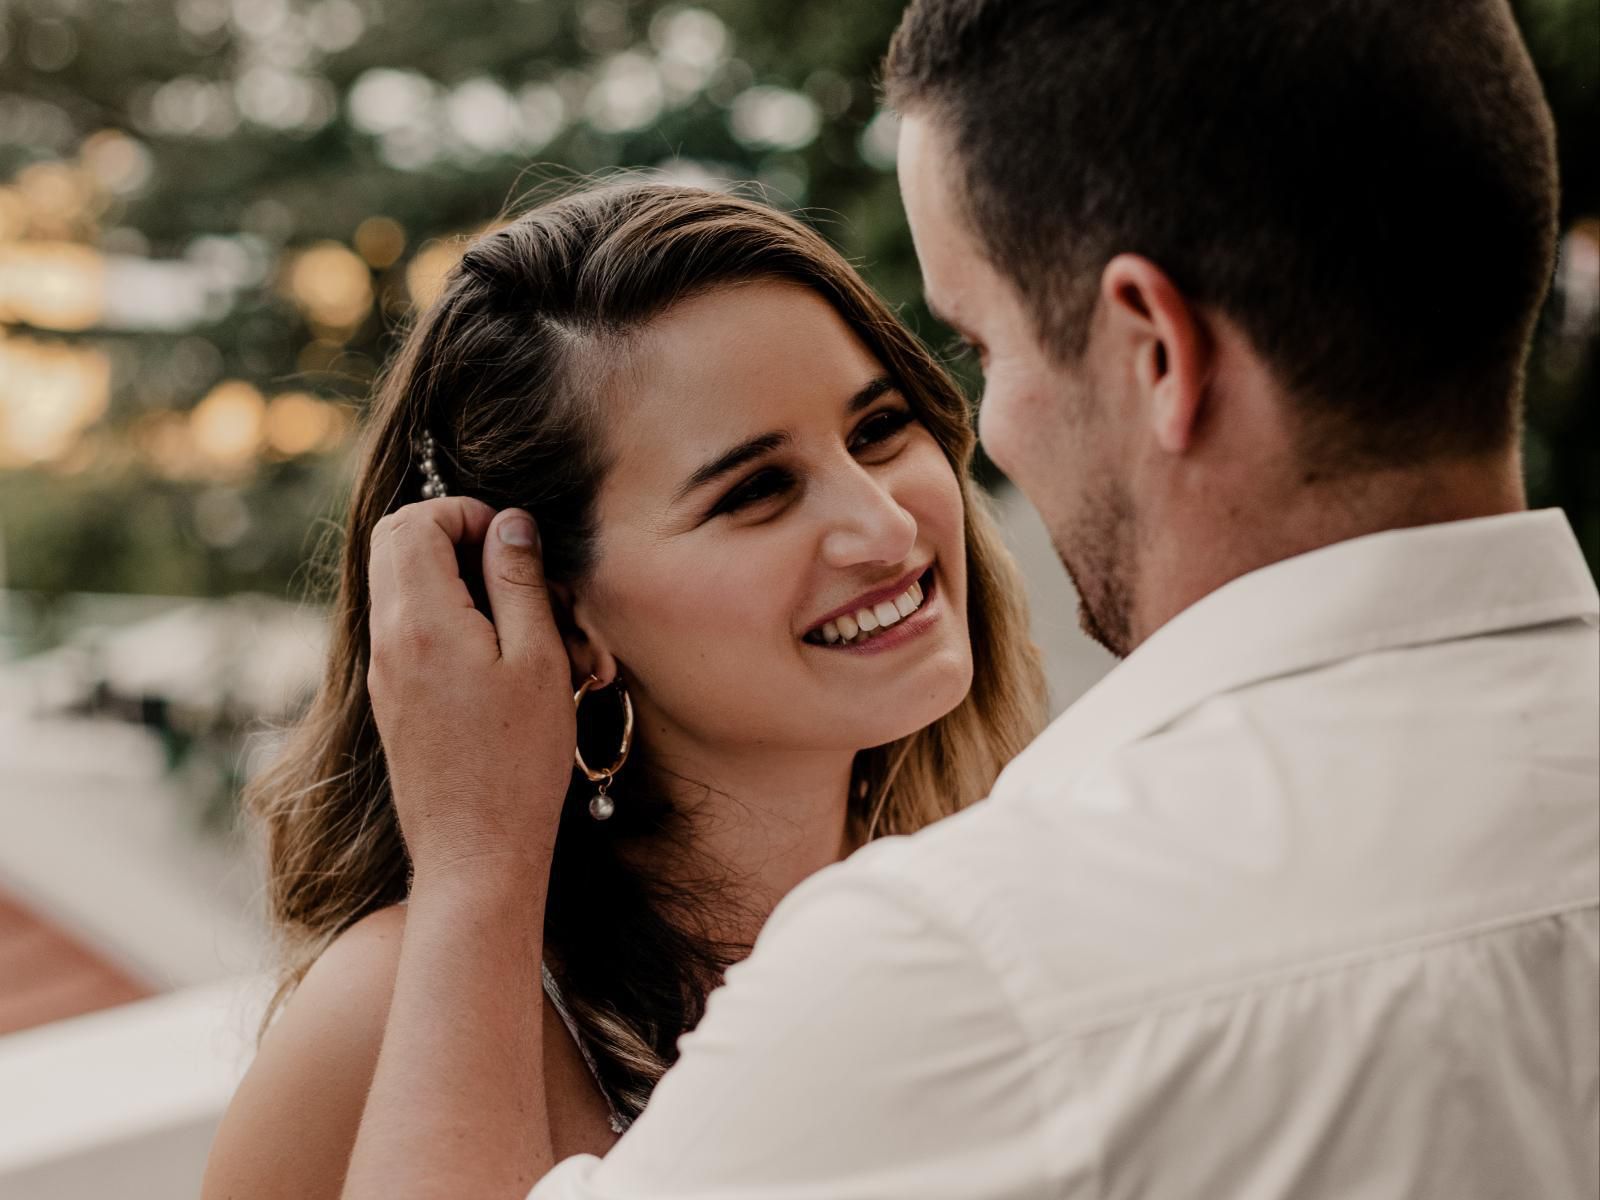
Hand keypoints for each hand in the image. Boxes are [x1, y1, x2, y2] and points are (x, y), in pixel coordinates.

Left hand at [366, 498, 573, 884]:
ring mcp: (383, 671)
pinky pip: (405, 627)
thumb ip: (519, 582)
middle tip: (509, 566)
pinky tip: (495, 656)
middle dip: (450, 535)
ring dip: (451, 578)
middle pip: (393, 544)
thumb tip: (509, 524)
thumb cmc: (518, 763)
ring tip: (514, 618)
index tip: (512, 541)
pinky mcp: (391, 698)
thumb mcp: (539, 661)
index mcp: (422, 622)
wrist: (475, 853)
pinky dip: (444, 616)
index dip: (464, 514)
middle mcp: (387, 640)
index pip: (415, 523)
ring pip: (398, 585)